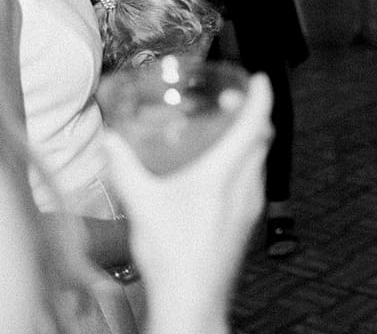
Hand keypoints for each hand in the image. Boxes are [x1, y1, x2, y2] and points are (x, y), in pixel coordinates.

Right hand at [103, 74, 272, 315]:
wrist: (192, 300)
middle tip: (234, 102)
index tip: (261, 79)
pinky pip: (253, 182)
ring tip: (224, 134)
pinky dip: (243, 165)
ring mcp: (250, 207)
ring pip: (260, 162)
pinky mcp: (245, 224)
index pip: (256, 125)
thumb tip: (111, 141)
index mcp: (227, 174)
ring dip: (249, 141)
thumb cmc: (173, 255)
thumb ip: (124, 168)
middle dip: (252, 116)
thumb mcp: (141, 204)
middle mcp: (247, 187)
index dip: (262, 98)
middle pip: (262, 141)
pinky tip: (217, 176)